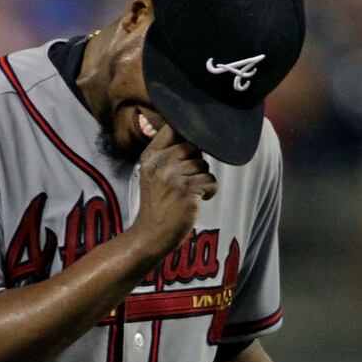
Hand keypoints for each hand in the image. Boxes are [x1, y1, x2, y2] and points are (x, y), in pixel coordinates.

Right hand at [131, 125, 217, 257]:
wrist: (150, 234)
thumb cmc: (156, 203)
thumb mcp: (152, 173)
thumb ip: (166, 153)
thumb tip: (194, 136)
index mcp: (150, 156)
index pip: (172, 128)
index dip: (186, 133)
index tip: (188, 148)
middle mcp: (160, 162)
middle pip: (193, 146)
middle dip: (196, 162)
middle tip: (186, 180)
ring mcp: (174, 176)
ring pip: (203, 165)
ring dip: (202, 179)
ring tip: (189, 192)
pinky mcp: (187, 190)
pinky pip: (210, 180)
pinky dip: (209, 191)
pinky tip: (197, 199)